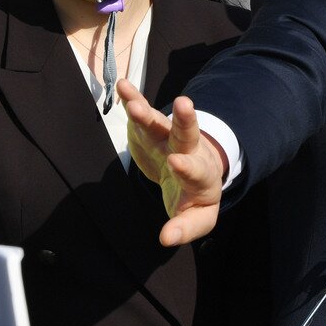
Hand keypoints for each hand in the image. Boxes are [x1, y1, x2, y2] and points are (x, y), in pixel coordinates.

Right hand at [119, 79, 226, 246]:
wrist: (189, 172)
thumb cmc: (193, 199)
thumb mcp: (197, 218)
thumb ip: (184, 228)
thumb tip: (166, 239)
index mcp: (201, 176)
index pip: (197, 172)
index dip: (188, 169)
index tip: (176, 164)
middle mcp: (188, 151)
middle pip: (188, 135)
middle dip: (185, 122)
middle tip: (183, 105)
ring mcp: (168, 138)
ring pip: (160, 123)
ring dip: (147, 113)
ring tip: (135, 105)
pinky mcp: (151, 130)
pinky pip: (142, 113)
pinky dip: (133, 100)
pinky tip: (123, 86)